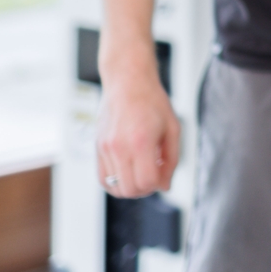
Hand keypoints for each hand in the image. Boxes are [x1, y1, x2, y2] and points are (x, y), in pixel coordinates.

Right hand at [95, 65, 180, 197]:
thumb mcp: (173, 128)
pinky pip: (103, 179)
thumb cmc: (152, 101)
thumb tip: (164, 186)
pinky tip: (128, 172)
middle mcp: (120, 147)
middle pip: (130, 190)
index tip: (163, 173)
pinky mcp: (97, 148)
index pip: (148, 182)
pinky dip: (116, 183)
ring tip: (141, 170)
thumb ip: (172, 160)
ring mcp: (105, 149)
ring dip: (131, 187)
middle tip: (154, 175)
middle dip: (146, 189)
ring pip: (115, 188)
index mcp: (141, 142)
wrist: (127, 81)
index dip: (159, 184)